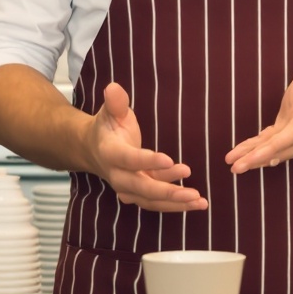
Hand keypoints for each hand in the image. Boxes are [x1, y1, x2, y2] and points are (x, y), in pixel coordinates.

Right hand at [80, 81, 204, 211]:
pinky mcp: (138, 195)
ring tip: (199, 201)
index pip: (129, 159)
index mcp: (110, 152)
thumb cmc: (107, 128)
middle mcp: (117, 175)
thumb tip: (114, 88)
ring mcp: (127, 188)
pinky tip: (195, 202)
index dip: (148, 161)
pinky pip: (156, 203)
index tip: (169, 160)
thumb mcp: (110, 111)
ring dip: (175, 202)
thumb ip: (115, 102)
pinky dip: (175, 205)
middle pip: (141, 187)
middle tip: (191, 191)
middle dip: (166, 190)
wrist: (93, 149)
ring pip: (151, 200)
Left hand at [224, 52, 292, 174]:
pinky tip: (243, 155)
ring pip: (276, 150)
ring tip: (234, 165)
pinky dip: (258, 149)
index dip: (273, 148)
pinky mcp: (290, 131)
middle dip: (258, 159)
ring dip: (255, 158)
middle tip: (235, 167)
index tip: (255, 156)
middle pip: (281, 149)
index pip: (292, 136)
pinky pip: (273, 143)